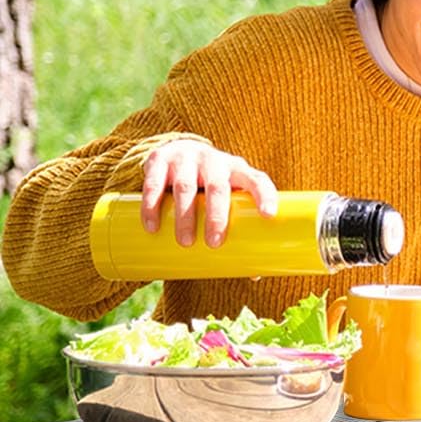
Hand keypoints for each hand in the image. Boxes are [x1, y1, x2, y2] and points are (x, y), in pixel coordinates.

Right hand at [141, 141, 277, 247]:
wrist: (179, 147)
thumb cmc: (213, 184)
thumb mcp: (228, 196)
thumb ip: (239, 228)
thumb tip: (255, 274)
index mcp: (238, 171)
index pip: (257, 180)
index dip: (265, 195)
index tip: (269, 216)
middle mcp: (214, 161)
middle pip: (218, 188)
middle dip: (217, 216)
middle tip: (214, 243)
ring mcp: (186, 158)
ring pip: (185, 187)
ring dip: (184, 216)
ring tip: (185, 242)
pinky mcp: (159, 159)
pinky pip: (154, 182)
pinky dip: (152, 205)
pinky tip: (152, 225)